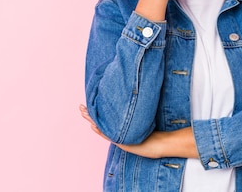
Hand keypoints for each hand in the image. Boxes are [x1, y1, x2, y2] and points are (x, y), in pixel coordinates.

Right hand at [79, 104, 197, 158]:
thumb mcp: (143, 119)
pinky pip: (109, 135)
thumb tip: (137, 95)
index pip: (106, 119)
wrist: (160, 145)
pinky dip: (101, 130)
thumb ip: (137, 111)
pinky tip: (94, 125)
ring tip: (84, 114)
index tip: (89, 103)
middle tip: (81, 108)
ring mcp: (119, 138)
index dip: (97, 112)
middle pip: (100, 122)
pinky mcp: (122, 143)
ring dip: (92, 121)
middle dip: (91, 115)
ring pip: (101, 128)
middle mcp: (118, 133)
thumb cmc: (154, 133)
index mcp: (121, 129)